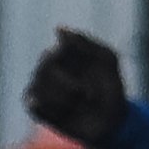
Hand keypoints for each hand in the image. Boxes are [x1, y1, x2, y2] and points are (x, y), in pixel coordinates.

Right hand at [24, 27, 134, 147]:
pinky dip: (55, 111)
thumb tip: (58, 29)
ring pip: (39, 89)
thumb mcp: (107, 59)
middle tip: (90, 95)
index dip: (76, 65)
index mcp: (62, 53)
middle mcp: (46, 67)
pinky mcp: (35, 108)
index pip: (57, 51)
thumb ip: (86, 42)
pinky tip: (68, 113)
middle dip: (71, 85)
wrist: (113, 119)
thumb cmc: (110, 86)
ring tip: (81, 105)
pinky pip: (35, 106)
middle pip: (45, 69)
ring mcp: (38, 87)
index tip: (94, 73)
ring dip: (66, 100)